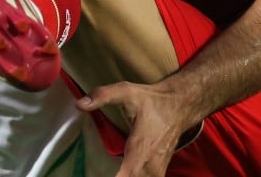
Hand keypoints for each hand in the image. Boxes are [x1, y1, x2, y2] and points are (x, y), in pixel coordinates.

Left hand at [76, 80, 202, 176]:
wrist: (180, 105)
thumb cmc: (152, 101)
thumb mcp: (127, 92)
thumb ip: (103, 96)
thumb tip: (79, 104)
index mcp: (141, 148)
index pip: (127, 175)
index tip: (96, 175)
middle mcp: (150, 165)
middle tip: (96, 171)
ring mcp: (156, 171)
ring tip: (103, 171)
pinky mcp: (158, 173)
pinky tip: (121, 172)